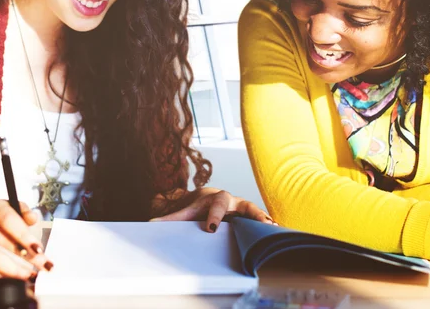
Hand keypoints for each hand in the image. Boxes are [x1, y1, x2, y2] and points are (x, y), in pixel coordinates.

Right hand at [0, 198, 52, 279]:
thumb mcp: (11, 207)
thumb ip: (24, 212)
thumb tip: (33, 219)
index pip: (9, 221)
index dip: (25, 237)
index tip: (40, 250)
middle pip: (3, 244)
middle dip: (27, 258)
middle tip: (43, 266)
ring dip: (15, 271)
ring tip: (30, 275)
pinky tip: (12, 275)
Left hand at [150, 187, 275, 231]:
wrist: (209, 197)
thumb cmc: (199, 205)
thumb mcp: (187, 210)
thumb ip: (171, 218)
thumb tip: (151, 225)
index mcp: (217, 198)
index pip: (216, 206)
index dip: (214, 216)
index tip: (211, 228)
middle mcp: (233, 201)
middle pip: (245, 205)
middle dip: (253, 214)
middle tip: (261, 222)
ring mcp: (244, 209)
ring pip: (256, 212)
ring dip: (265, 220)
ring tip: (276, 228)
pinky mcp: (250, 218)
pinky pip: (260, 221)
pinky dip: (268, 225)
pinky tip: (278, 231)